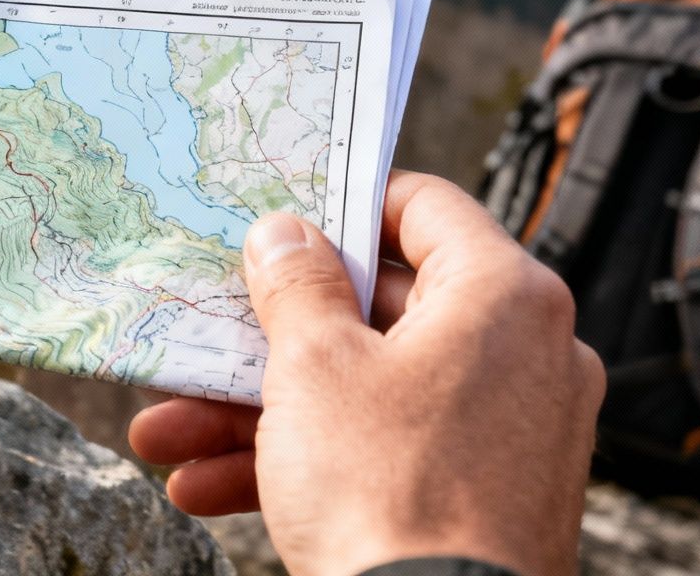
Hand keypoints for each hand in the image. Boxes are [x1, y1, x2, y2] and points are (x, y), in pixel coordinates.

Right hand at [128, 171, 601, 575]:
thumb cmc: (388, 493)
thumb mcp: (313, 368)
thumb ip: (296, 285)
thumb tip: (287, 233)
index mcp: (504, 296)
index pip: (425, 207)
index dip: (345, 204)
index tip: (284, 216)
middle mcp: (528, 353)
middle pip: (383, 310)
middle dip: (272, 334)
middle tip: (206, 334)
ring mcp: (514, 430)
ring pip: (372, 389)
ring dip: (266, 409)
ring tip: (172, 434)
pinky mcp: (490, 494)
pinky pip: (393, 450)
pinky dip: (312, 459)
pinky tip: (210, 486)